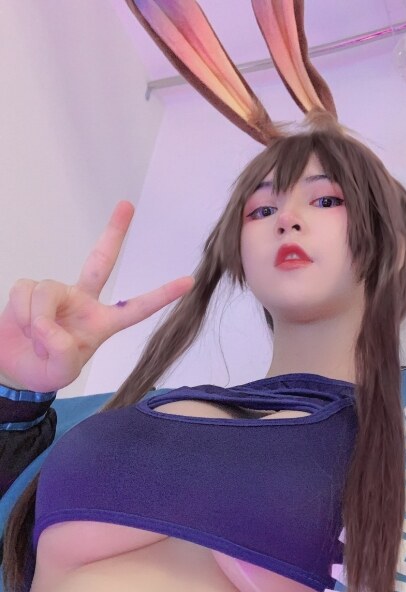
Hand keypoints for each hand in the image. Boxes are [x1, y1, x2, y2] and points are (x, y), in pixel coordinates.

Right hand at [0, 201, 194, 392]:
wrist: (16, 369)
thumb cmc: (46, 369)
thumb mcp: (62, 371)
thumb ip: (62, 352)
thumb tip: (48, 324)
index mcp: (102, 322)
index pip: (136, 308)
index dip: (162, 296)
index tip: (188, 282)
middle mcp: (83, 301)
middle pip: (101, 260)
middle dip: (114, 232)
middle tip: (127, 205)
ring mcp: (58, 293)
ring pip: (48, 291)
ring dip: (38, 319)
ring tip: (35, 339)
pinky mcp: (30, 289)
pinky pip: (25, 291)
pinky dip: (21, 312)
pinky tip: (21, 325)